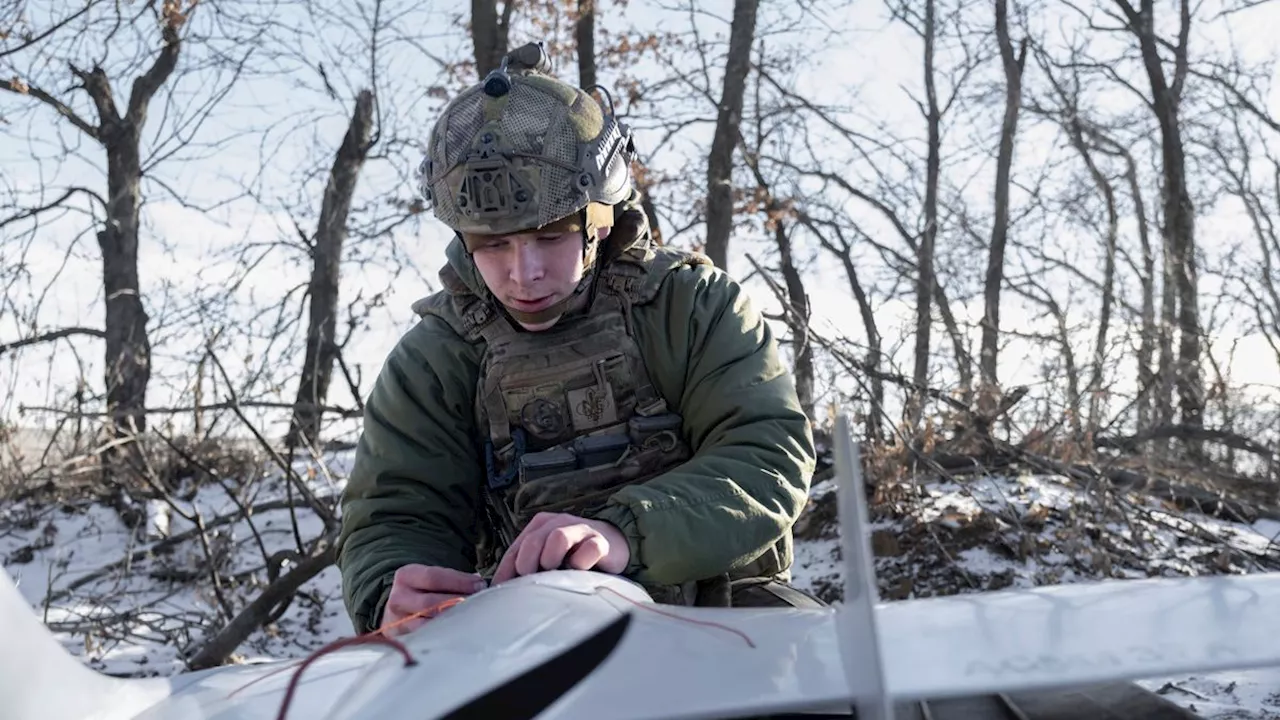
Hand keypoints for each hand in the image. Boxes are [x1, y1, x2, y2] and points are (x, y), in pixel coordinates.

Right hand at [379, 564, 486, 635]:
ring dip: (454, 621)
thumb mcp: (433, 579)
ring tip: (473, 619)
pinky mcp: (404, 640)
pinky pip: (427, 639)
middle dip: (459, 602)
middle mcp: (398, 599)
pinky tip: (461, 634)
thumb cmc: (426, 591)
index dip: (459, 581)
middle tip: (481, 603)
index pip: (433, 577)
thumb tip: (481, 586)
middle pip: (432, 602)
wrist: (401, 611)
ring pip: (429, 624)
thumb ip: (453, 580)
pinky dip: (446, 636)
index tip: (480, 585)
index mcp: (406, 576)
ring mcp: (398, 622)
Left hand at [492, 512, 629, 583]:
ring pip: (558, 538)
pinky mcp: (600, 541)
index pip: (515, 550)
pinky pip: (588, 549)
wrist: (613, 543)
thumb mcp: (547, 559)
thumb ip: (527, 568)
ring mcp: (580, 529)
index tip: (502, 592)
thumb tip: (501, 589)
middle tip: (533, 579)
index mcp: (540, 526)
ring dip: (553, 559)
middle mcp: (558, 522)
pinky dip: (582, 563)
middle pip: (533, 541)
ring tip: (558, 571)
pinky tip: (581, 571)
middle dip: (528, 564)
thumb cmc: (574, 555)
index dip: (507, 572)